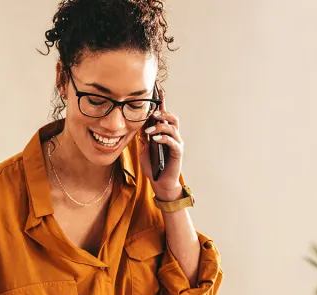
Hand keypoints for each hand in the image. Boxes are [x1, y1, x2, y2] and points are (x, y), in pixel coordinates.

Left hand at [138, 84, 184, 199]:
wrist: (160, 182)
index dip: (162, 102)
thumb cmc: (153, 166)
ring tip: (149, 131)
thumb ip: (143, 138)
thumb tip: (139, 126)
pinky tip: (155, 139)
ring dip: (160, 126)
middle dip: (162, 113)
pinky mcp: (178, 152)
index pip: (163, 115)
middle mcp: (172, 136)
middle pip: (172, 117)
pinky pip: (173, 141)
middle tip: (152, 114)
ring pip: (172, 127)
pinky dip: (163, 138)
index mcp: (164, 133)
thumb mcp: (144, 149)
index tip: (158, 90)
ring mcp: (176, 143)